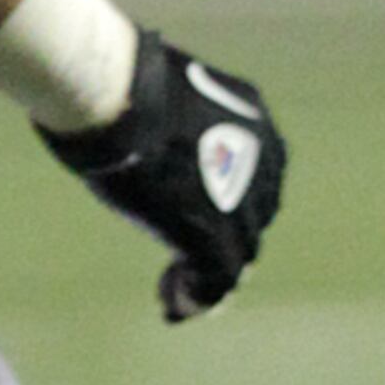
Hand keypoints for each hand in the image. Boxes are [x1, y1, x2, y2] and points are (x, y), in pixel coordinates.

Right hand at [41, 28, 288, 318]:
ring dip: (208, 276)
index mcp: (256, 121)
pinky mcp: (212, 231)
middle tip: (187, 261)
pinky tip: (171, 304)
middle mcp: (264, 161)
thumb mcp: (163, 97)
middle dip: (224, 240)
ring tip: (176, 291)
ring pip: (240, 254)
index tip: (194, 215)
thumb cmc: (123, 80)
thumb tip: (136, 124)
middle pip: (253, 217)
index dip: (233, 204)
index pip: (259, 177)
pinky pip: (216, 280)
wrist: (120, 92)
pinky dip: (195, 298)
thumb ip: (172, 124)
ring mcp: (242, 199)